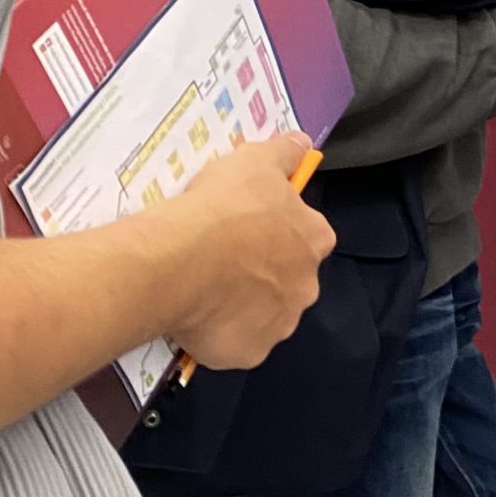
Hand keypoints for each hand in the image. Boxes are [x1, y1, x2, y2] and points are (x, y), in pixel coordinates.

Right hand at [160, 136, 334, 368]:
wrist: (180, 261)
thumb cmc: (222, 206)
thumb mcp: (254, 161)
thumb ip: (284, 153)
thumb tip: (302, 142)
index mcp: (314, 239)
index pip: (309, 235)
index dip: (279, 231)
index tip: (249, 227)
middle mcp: (307, 286)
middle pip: (289, 279)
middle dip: (263, 273)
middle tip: (222, 260)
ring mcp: (279, 324)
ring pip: (263, 314)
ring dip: (242, 305)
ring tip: (203, 289)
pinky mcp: (248, 353)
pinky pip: (236, 344)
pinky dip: (220, 334)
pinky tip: (195, 318)